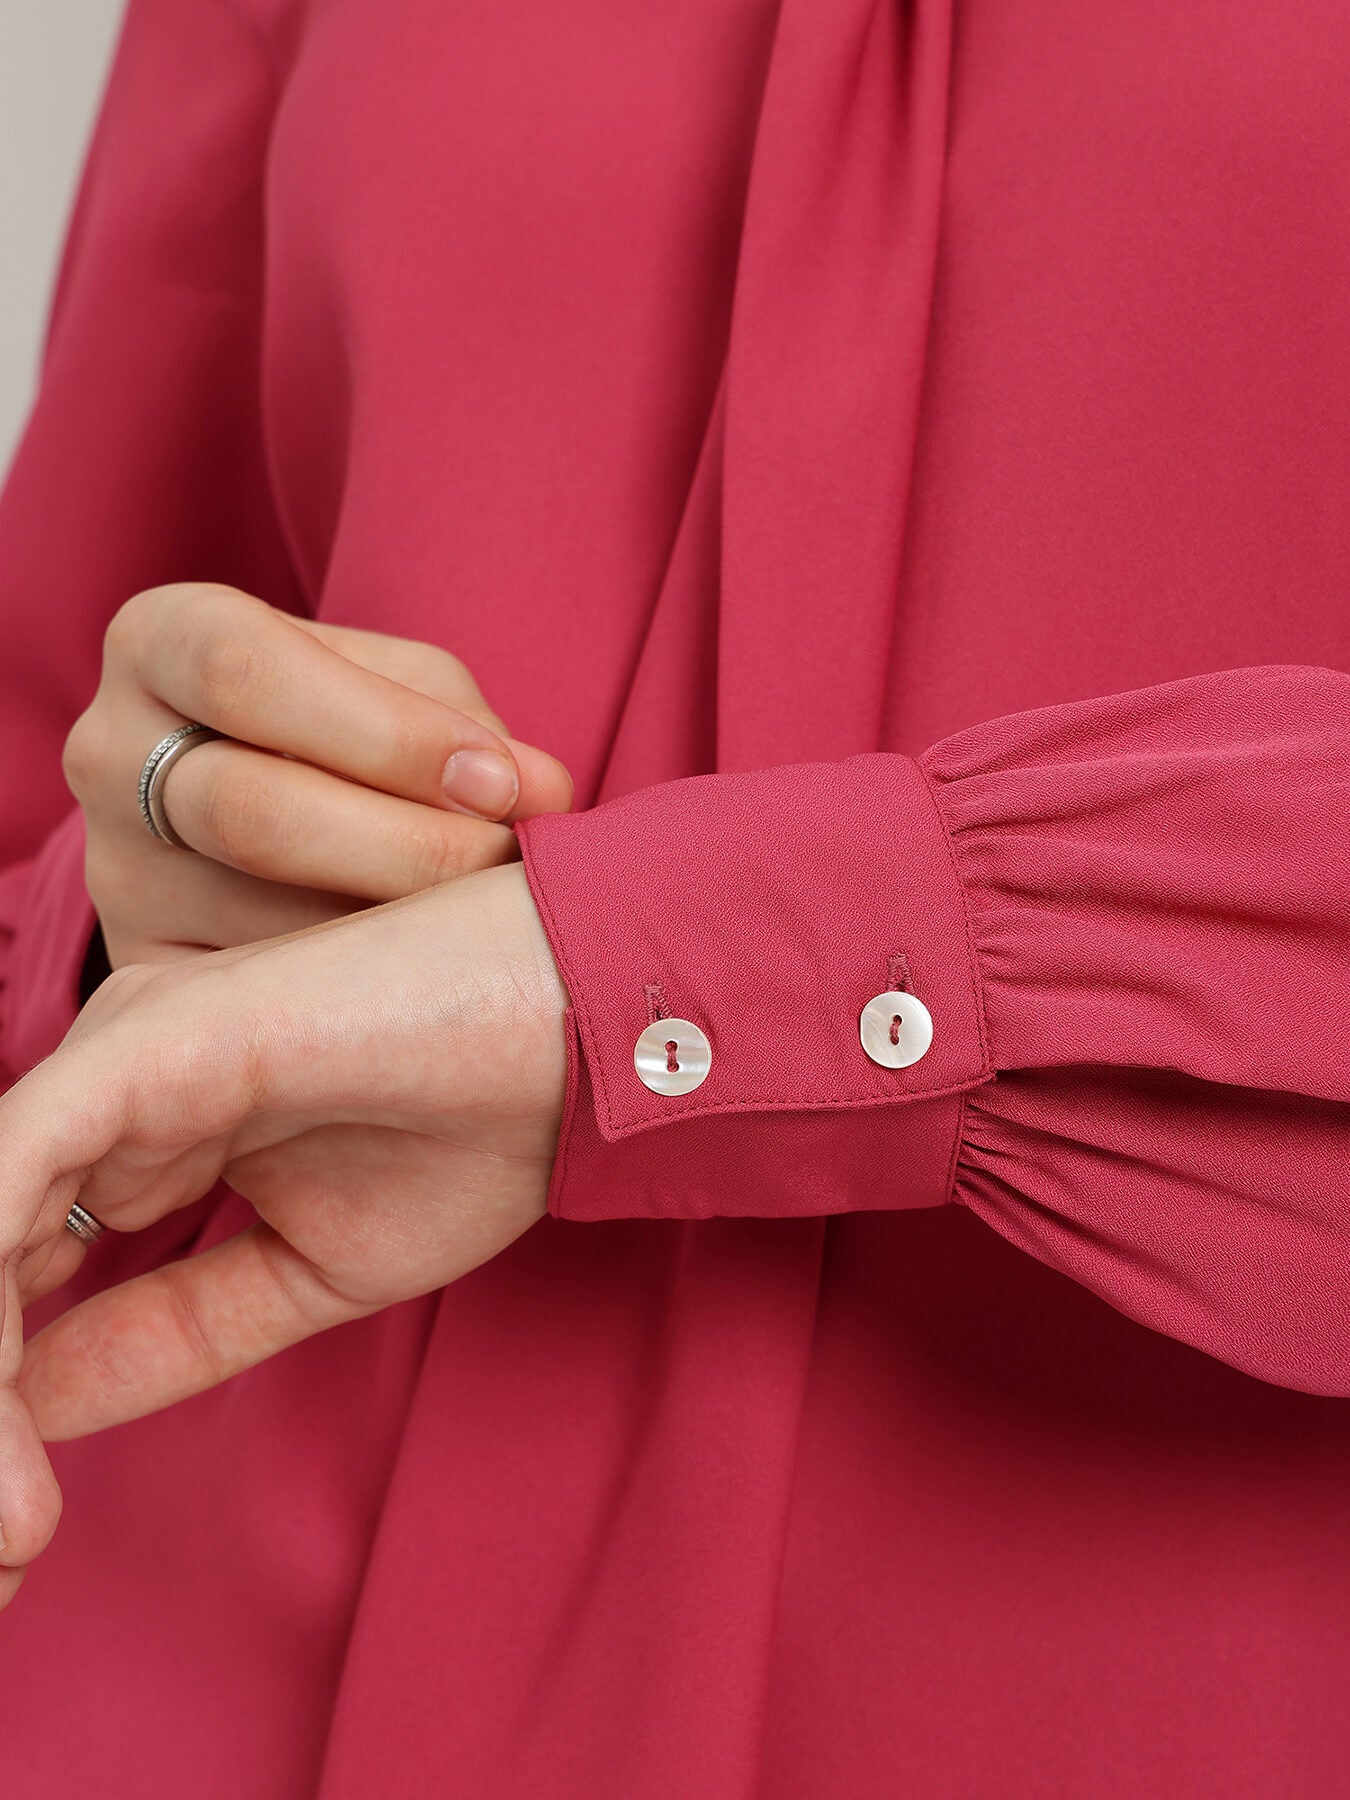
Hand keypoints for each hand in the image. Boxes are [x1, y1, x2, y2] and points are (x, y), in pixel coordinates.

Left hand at [0, 861, 568, 1608]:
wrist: (591, 1033)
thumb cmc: (482, 1129)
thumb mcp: (312, 1274)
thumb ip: (171, 1330)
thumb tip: (36, 1404)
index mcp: (154, 1130)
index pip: (22, 1272)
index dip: (9, 1394)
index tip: (20, 1534)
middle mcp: (118, 1088)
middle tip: (10, 1551)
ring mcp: (128, 1058)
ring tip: (14, 1519)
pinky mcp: (152, 1039)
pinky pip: (14, 1167)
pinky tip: (3, 1381)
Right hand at [63, 583, 573, 967]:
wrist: (262, 814)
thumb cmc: (351, 726)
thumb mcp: (396, 685)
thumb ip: (463, 723)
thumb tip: (537, 793)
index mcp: (160, 639)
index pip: (243, 670)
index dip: (387, 731)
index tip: (499, 783)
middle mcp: (108, 753)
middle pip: (250, 811)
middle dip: (412, 848)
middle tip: (515, 865)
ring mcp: (114, 873)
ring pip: (260, 923)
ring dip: (403, 935)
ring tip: (493, 924)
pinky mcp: (144, 976)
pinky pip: (257, 1007)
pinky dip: (364, 999)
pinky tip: (434, 981)